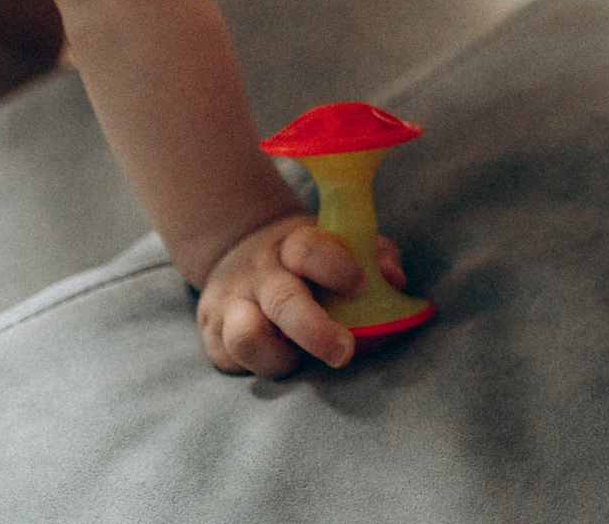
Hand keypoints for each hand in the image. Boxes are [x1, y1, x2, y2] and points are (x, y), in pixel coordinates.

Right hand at [194, 213, 407, 377]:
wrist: (237, 251)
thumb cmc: (307, 257)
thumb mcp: (340, 242)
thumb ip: (374, 255)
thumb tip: (395, 280)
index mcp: (293, 244)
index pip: (308, 249)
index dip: (335, 266)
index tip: (360, 285)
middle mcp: (260, 274)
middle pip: (283, 302)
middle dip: (316, 331)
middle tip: (344, 352)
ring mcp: (232, 305)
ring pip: (245, 337)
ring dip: (279, 357)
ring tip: (299, 361)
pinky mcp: (213, 336)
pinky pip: (232, 361)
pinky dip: (258, 367)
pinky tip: (279, 359)